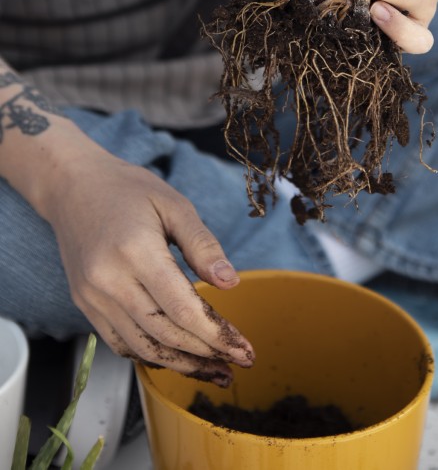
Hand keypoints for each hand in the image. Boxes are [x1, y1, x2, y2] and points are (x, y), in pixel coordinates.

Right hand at [43, 150, 254, 384]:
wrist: (73, 186)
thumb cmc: (129, 190)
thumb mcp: (174, 205)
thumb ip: (202, 244)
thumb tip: (230, 283)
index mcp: (136, 251)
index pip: (182, 309)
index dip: (217, 336)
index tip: (245, 351)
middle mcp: (109, 280)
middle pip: (164, 334)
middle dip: (206, 354)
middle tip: (239, 362)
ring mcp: (92, 296)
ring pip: (142, 346)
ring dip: (181, 364)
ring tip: (214, 370)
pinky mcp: (85, 303)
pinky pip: (119, 342)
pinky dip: (150, 355)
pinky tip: (177, 357)